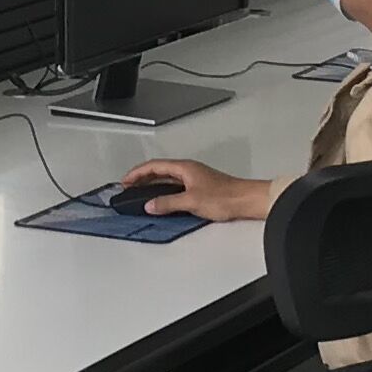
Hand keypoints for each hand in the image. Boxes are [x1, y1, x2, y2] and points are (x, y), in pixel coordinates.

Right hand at [120, 158, 273, 223]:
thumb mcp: (191, 201)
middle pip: (159, 171)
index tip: (125, 181)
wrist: (246, 200)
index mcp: (184, 167)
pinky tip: (163, 202)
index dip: (137, 173)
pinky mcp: (200, 188)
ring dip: (153, 186)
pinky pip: (175, 187)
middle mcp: (188, 170)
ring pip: (167, 179)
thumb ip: (168, 203)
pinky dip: (164, 192)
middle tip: (129, 188)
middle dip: (142, 179)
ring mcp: (194, 179)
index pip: (154, 166)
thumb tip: (150, 205)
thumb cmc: (226, 196)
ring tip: (141, 195)